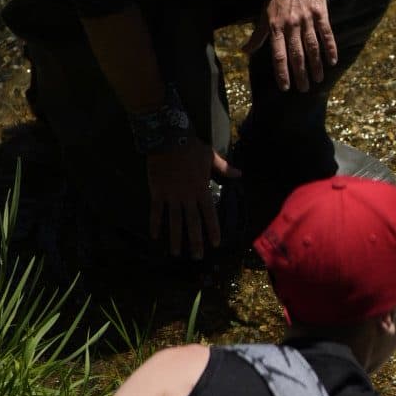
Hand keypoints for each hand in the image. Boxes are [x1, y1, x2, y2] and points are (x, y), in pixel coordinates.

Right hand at [146, 139, 239, 258]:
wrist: (169, 138)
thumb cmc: (191, 147)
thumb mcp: (211, 156)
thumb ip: (225, 168)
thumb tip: (240, 173)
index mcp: (201, 190)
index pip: (209, 214)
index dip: (212, 229)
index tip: (215, 243)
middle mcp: (187, 197)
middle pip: (192, 223)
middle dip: (195, 241)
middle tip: (197, 257)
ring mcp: (171, 196)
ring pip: (174, 221)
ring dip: (176, 238)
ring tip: (176, 253)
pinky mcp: (157, 192)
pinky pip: (156, 211)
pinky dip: (155, 224)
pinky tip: (155, 236)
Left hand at [243, 0, 337, 91]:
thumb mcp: (263, 13)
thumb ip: (257, 35)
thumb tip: (245, 51)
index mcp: (275, 26)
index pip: (278, 55)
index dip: (281, 72)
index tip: (285, 87)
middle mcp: (290, 24)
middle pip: (296, 54)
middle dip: (300, 74)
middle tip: (304, 89)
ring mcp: (306, 18)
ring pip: (312, 47)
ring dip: (316, 65)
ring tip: (318, 80)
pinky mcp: (320, 12)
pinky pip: (326, 34)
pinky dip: (330, 48)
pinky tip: (332, 61)